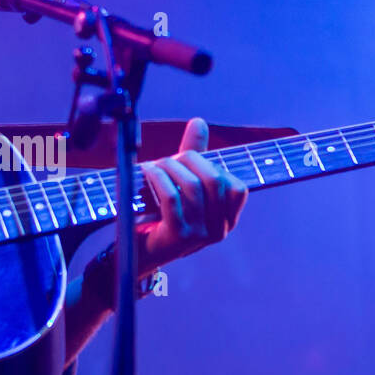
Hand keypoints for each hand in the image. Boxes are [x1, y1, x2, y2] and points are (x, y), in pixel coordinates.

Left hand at [136, 117, 247, 273]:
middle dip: (192, 160)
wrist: (136, 252)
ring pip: (192, 187)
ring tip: (154, 165)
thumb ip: (194, 155)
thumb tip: (199, 122)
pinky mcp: (177, 237)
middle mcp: (218, 231)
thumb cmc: (161, 215)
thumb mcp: (181, 184)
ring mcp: (199, 236)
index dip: (215, 166)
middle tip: (170, 158)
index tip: (191, 161)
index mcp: (226, 221)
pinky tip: (147, 172)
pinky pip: (172, 198)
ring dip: (170, 167)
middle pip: (215, 181)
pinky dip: (158, 178)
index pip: (238, 188)